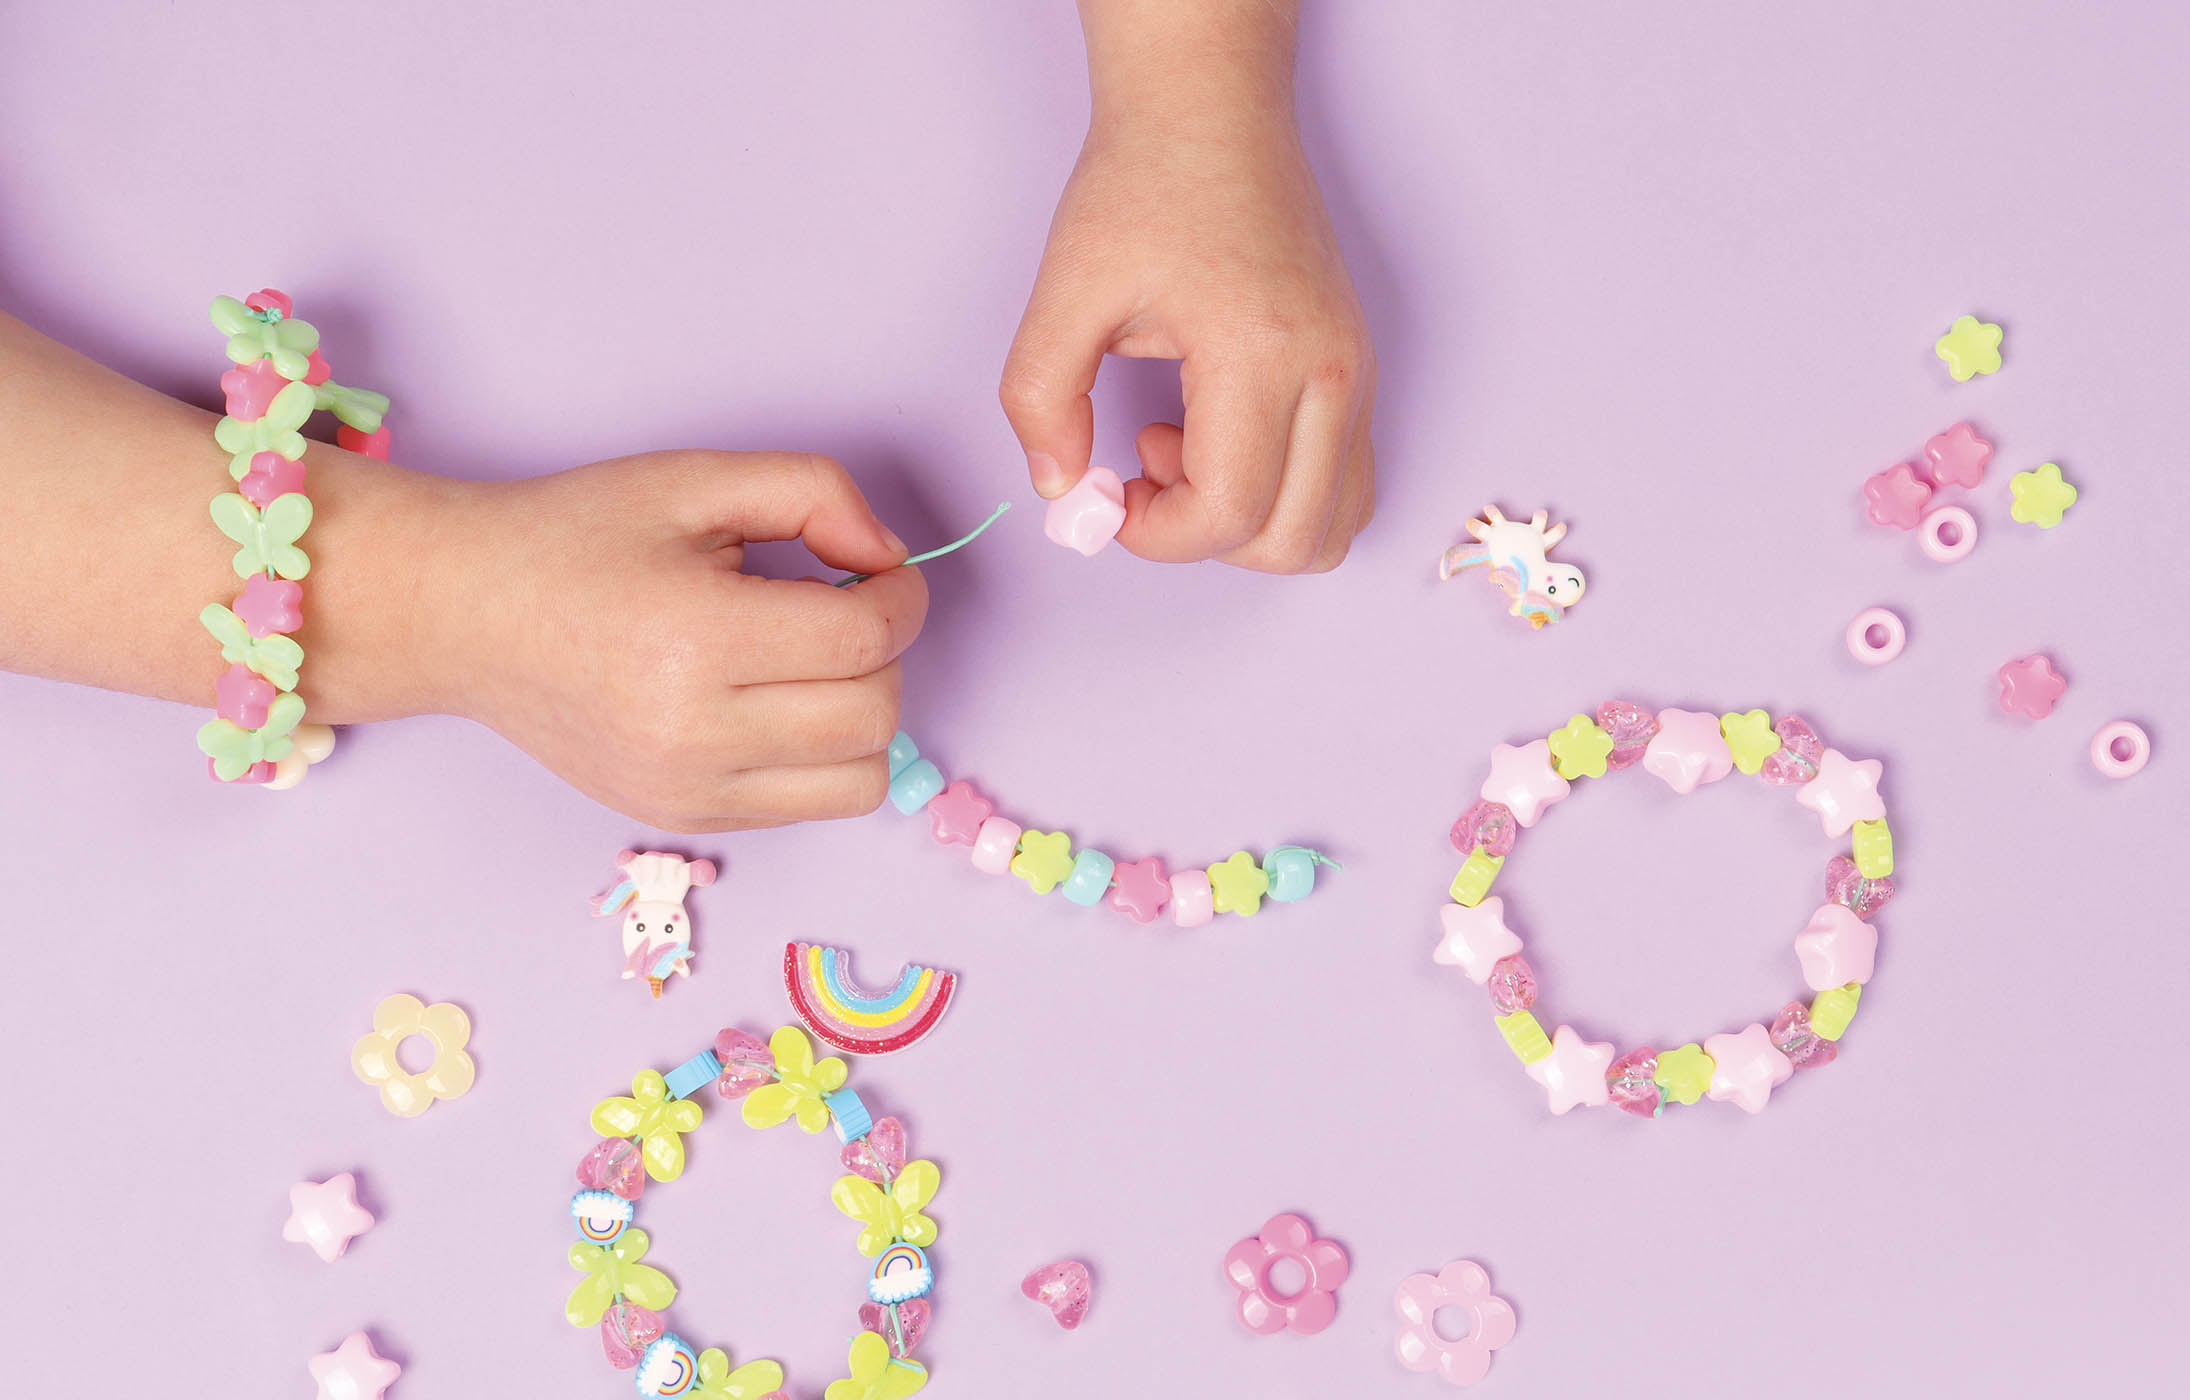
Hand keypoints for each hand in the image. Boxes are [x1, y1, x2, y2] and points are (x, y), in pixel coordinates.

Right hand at [438, 451, 926, 831]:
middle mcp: (693, 731)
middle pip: (873, 715)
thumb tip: (890, 558)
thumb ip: (814, 492)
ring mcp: (687, 788)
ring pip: (858, 780)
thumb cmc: (575, 538)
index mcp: (696, 637)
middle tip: (844, 609)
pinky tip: (781, 702)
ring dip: (866, 715)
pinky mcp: (681, 815)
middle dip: (886, 654)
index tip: (884, 575)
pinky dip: (823, 756)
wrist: (466, 615)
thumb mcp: (695, 478)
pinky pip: (808, 806)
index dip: (903, 598)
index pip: (864, 641)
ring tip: (817, 664)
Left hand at [1001, 61, 1375, 571]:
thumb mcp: (1066, 289)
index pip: (1231, 513)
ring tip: (1189, 451)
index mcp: (1263, 353)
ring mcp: (1357, 374)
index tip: (1109, 494)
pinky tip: (1222, 437)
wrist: (1211, 113)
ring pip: (1336, 525)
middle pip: (1295, 541)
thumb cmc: (1145, 185)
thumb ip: (1041, 398)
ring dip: (1254, 525)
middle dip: (1205, 539)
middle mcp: (1333, 373)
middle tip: (1145, 474)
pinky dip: (1285, 496)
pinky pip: (1346, 483)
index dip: (1158, 536)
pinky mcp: (1358, 370)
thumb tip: (1059, 486)